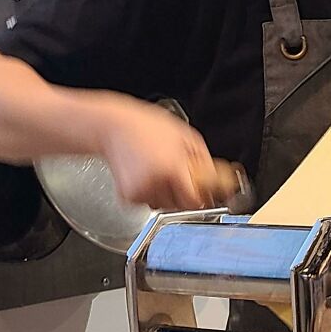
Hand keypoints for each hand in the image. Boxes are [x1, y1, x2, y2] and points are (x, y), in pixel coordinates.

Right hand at [99, 97, 235, 210]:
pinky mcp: (127, 196)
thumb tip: (218, 179)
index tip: (202, 191)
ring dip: (167, 193)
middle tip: (177, 173)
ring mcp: (140, 192)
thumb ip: (204, 162)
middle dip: (184, 193)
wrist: (111, 125)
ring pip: (164, 205)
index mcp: (172, 168)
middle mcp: (155, 183)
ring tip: (158, 168)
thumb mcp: (186, 136)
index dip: (200, 196)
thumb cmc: (146, 126)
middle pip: (181, 205)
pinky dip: (149, 192)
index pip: (194, 201)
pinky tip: (144, 173)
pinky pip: (147, 202)